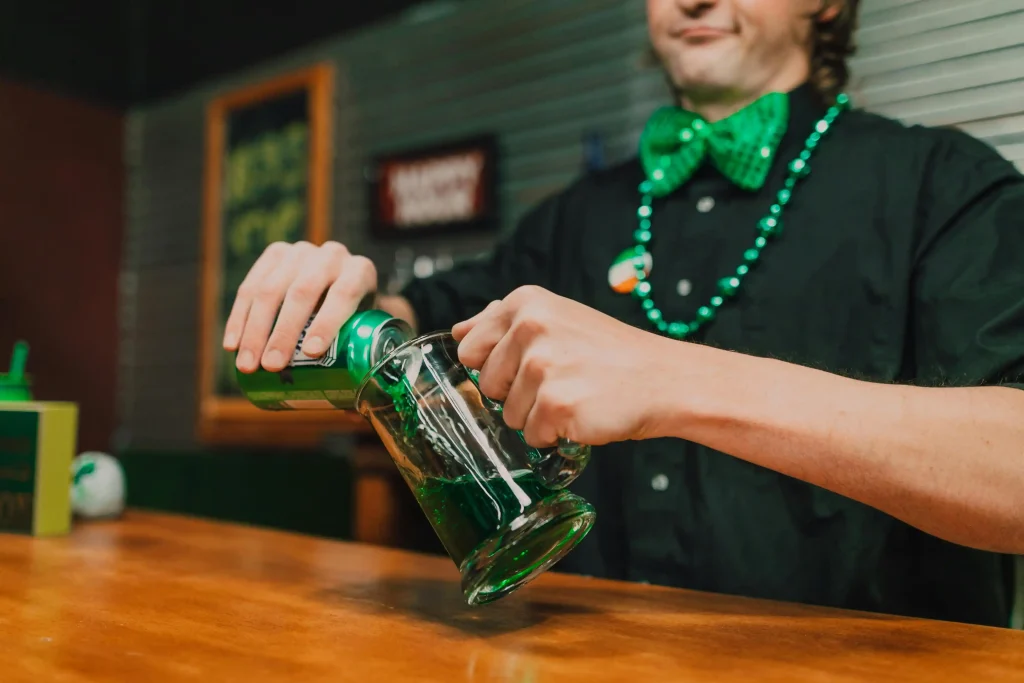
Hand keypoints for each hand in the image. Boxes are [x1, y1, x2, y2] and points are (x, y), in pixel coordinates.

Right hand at [222, 241, 376, 372]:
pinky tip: (232, 345)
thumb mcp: (372, 335)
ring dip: (255, 330)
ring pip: (271, 289)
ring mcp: (300, 252)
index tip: (311, 353)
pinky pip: (250, 286)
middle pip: (303, 292)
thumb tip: (349, 413)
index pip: (344, 293)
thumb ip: (367, 369)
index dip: (327, 322)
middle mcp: (332, 256)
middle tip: (272, 366)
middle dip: (284, 332)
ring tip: (247, 365)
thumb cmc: (359, 321)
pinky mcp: (274, 255)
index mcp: (361, 272)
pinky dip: (239, 318)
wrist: (344, 282)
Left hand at [452, 285, 675, 447]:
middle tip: (561, 380)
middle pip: (488, 385)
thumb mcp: (556, 317)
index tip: (529, 365)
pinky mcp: (556, 404)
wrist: (663, 378)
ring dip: (539, 415)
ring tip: (576, 394)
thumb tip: (459, 331)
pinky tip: (582, 413)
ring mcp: (542, 367)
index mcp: (525, 303)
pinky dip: (555, 435)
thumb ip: (502, 321)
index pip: (469, 349)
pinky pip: (532, 436)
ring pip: (508, 415)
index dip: (496, 366)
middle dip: (518, 393)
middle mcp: (530, 328)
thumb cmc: (609, 353)